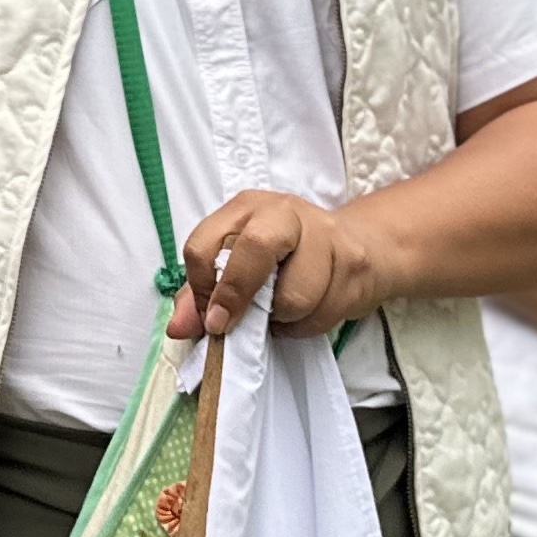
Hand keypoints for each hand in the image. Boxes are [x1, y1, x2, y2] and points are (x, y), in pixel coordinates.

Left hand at [166, 190, 392, 346]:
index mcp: (245, 209)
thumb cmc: (287, 257)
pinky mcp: (352, 261)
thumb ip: (200, 298)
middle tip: (233, 324)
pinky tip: (308, 311)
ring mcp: (322, 233)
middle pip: (256, 247)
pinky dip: (307, 325)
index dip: (203, 288)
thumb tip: (178, 328)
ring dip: (282, 319)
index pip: (205, 244)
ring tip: (282, 312)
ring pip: (293, 295)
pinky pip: (322, 313)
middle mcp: (283, 212)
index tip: (211, 316)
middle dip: (239, 294)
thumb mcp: (236, 268)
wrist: (358, 245)